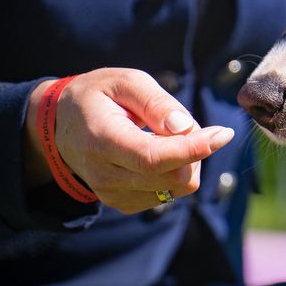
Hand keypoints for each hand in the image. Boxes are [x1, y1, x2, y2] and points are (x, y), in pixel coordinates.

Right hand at [24, 68, 234, 213]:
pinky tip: (159, 151)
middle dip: (195, 148)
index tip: (223, 133)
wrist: (61, 126)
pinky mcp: (124, 203)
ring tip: (165, 134)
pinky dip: (177, 171)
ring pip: (177, 188)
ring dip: (188, 160)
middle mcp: (105, 174)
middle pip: (173, 177)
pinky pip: (169, 194)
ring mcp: (113, 194)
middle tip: (182, 122)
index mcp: (103, 140)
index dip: (193, 149)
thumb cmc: (98, 96)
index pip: (153, 157)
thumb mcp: (125, 82)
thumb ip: (156, 101)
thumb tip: (184, 127)